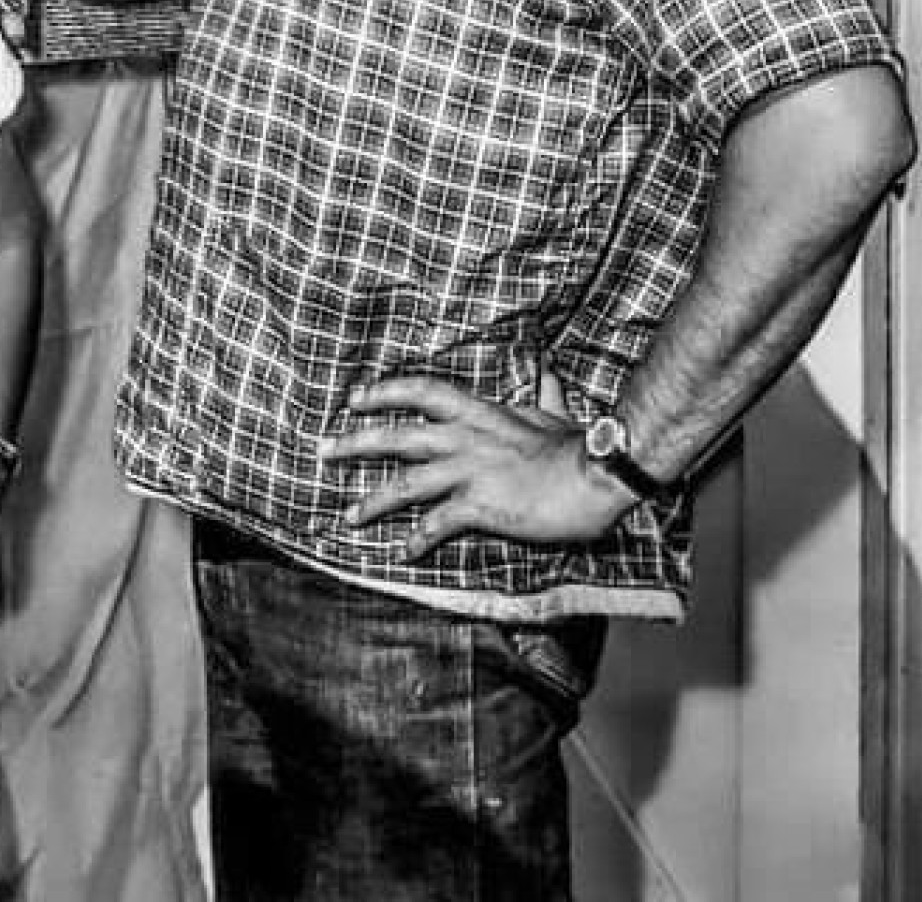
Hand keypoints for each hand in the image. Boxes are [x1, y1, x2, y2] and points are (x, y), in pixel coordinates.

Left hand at [319, 373, 635, 557]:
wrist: (598, 474)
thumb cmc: (577, 445)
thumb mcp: (552, 412)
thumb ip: (541, 394)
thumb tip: (546, 370)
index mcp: (479, 412)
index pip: (420, 391)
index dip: (384, 392)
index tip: (354, 398)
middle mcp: (465, 438)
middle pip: (397, 436)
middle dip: (355, 443)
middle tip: (323, 450)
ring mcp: (470, 471)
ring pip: (407, 484)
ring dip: (374, 501)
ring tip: (350, 516)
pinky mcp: (482, 506)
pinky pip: (438, 524)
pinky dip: (418, 539)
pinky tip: (404, 551)